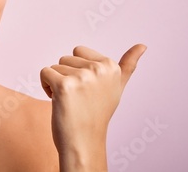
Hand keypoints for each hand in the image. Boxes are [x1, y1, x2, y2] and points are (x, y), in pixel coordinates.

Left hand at [40, 44, 146, 170]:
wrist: (83, 142)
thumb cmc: (97, 114)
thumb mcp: (117, 87)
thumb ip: (128, 65)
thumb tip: (143, 45)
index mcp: (111, 66)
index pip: (78, 51)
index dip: (77, 69)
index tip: (87, 88)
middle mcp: (99, 69)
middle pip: (65, 58)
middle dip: (66, 75)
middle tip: (78, 97)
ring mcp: (82, 77)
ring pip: (54, 66)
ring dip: (56, 82)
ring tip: (69, 100)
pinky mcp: (64, 86)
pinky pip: (44, 72)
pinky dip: (45, 86)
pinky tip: (57, 100)